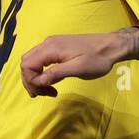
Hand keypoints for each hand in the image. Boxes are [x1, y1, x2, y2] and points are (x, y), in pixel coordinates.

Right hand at [21, 28, 138, 96]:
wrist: (112, 46)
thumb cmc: (97, 59)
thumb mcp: (78, 68)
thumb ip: (56, 73)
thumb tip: (37, 81)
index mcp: (51, 48)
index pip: (27, 65)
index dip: (30, 81)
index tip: (44, 93)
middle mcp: (48, 44)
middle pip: (26, 63)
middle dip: (30, 81)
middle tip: (44, 94)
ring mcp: (52, 45)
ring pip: (33, 61)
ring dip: (36, 78)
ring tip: (48, 91)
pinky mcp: (58, 48)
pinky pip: (42, 60)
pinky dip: (42, 72)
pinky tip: (52, 82)